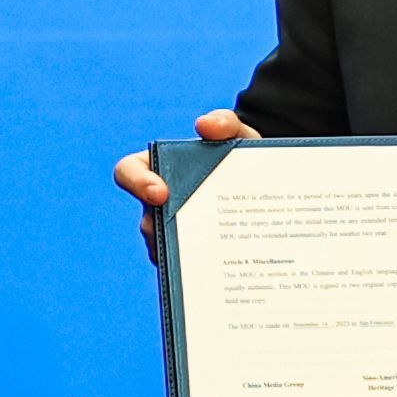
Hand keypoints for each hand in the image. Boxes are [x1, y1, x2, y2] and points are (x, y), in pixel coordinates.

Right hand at [115, 108, 254, 257]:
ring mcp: (174, 234)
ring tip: (213, 256)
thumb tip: (205, 124)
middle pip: (146, 223)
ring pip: (165, 251)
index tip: (161, 193)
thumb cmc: (243, 157)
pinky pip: (186, 270)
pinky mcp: (192, 259)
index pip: (128, 172)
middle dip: (162, 229)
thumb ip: (226, 123)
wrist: (267, 189)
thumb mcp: (240, 136)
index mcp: (159, 168)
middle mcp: (160, 205)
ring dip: (185, 253)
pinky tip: (224, 272)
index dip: (137, 182)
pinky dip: (200, 271)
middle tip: (188, 234)